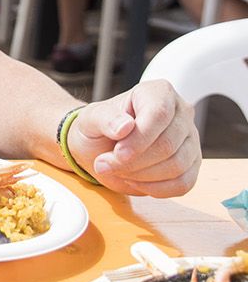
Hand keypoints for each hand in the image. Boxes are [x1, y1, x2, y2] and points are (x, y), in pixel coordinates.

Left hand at [67, 80, 199, 196]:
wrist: (101, 147)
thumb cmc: (98, 128)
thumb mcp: (91, 119)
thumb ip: (105, 119)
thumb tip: (125, 126)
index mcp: (158, 92)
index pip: (159, 115)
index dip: (139, 139)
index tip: (117, 153)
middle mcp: (181, 113)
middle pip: (167, 145)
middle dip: (134, 162)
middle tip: (105, 164)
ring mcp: (190, 139)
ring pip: (177, 166)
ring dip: (142, 176)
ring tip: (117, 170)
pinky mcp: (192, 164)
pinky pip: (183, 183)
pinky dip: (157, 189)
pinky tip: (135, 182)